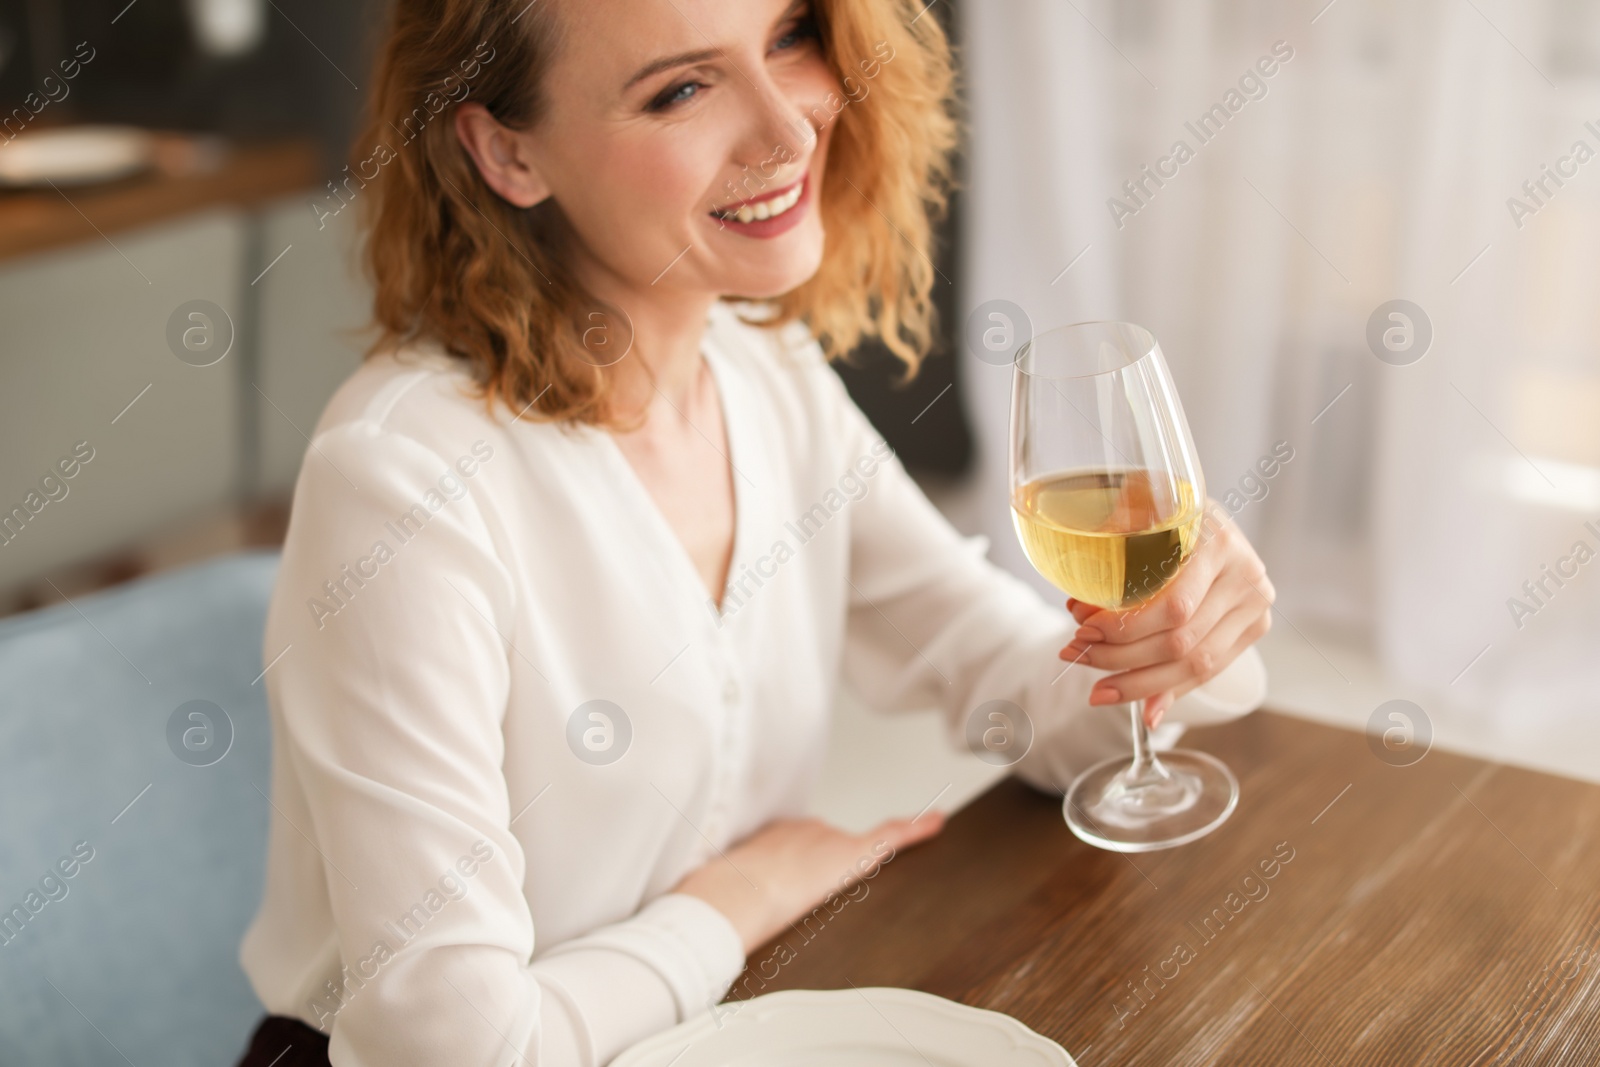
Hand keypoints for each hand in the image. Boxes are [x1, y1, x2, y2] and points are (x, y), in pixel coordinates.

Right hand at [671, 813, 943, 953]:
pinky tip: (937, 824)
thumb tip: (714, 915)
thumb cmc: (719, 901)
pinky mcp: (850, 853)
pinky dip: (916, 829)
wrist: (731, 898)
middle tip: (797, 899)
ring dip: (846, 870)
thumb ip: (731, 894)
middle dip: (818, 874)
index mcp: (770, 835)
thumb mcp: (720, 893)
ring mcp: (827, 838)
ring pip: (852, 851)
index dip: (795, 865)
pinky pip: (892, 835)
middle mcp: (801, 829)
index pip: (795, 844)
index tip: (786, 878)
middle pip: (825, 849)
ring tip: (829, 888)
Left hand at [1057, 502, 1273, 728]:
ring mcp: (1254, 605)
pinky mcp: (1252, 627)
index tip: (1084, 631)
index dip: (1125, 628)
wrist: (1206, 516)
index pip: (1173, 606)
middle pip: (1181, 640)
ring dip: (1140, 683)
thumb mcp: (1137, 508)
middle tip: (1077, 655)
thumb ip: (1111, 544)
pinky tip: (1143, 710)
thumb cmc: (1162, 510)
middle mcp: (1246, 575)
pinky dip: (1172, 691)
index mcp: (1218, 541)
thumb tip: (1079, 608)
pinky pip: (1210, 670)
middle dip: (1121, 657)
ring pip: (1196, 664)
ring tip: (1098, 690)